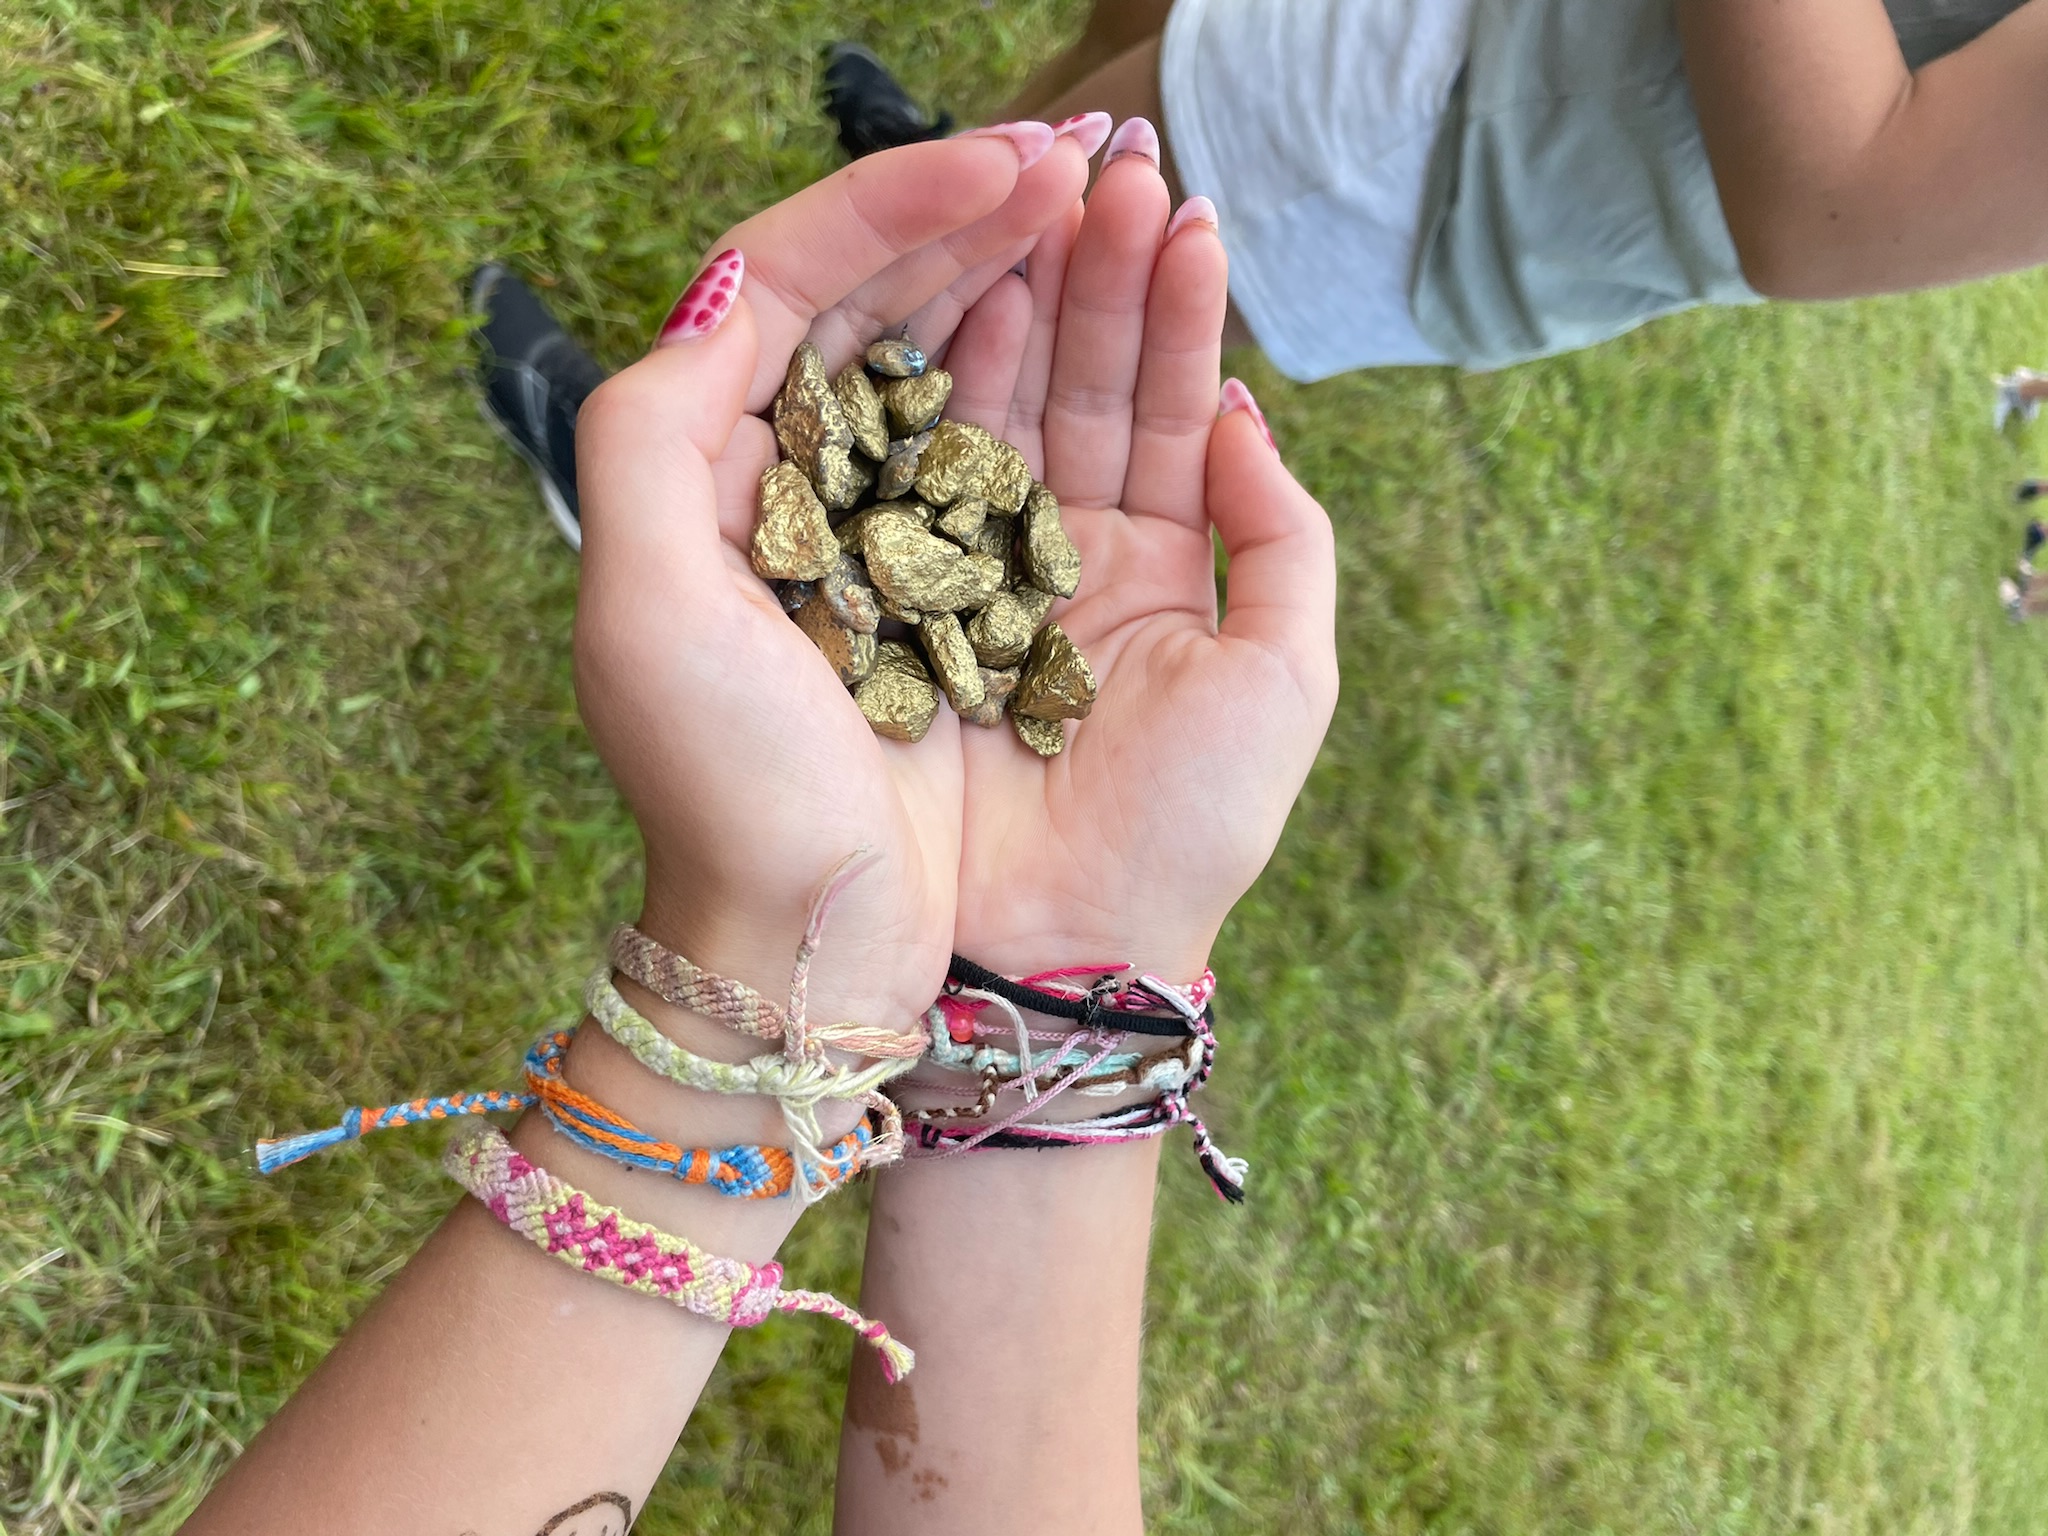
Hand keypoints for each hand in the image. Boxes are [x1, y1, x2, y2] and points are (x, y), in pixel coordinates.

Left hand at [571, 132, 1090, 1031]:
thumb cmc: (726, 794)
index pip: (785, 278)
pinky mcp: (949, 588)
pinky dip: (1050, 372)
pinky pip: (1001, 447)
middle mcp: (785, 481)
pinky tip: (1099, 313)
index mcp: (705, 465)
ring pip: (949, 358)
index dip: (893, 204)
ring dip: (1026, 271)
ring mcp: (874, 531)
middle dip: (977, 215)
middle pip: (876, 301)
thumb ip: (648, 430)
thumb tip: (720, 295)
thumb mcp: (643, 613)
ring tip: (1113, 198)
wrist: (812, 945)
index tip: (1002, 165)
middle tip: (1084, 151)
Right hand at [941, 147, 1339, 984]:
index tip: (1181, 213)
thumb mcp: (1287, 678)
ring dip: (1025, 303)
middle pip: (1078, 387)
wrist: (1058, 953)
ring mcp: (972, 572)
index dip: (1174, 313)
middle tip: (1103, 170)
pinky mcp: (902, 600)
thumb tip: (1238, 407)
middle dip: (1095, 279)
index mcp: (1154, 569)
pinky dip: (945, 386)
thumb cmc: (1186, 830)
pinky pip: (926, 476)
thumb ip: (1281, 536)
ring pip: (1001, 409)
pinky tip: (967, 295)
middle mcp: (1061, 556)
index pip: (1163, 409)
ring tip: (1042, 198)